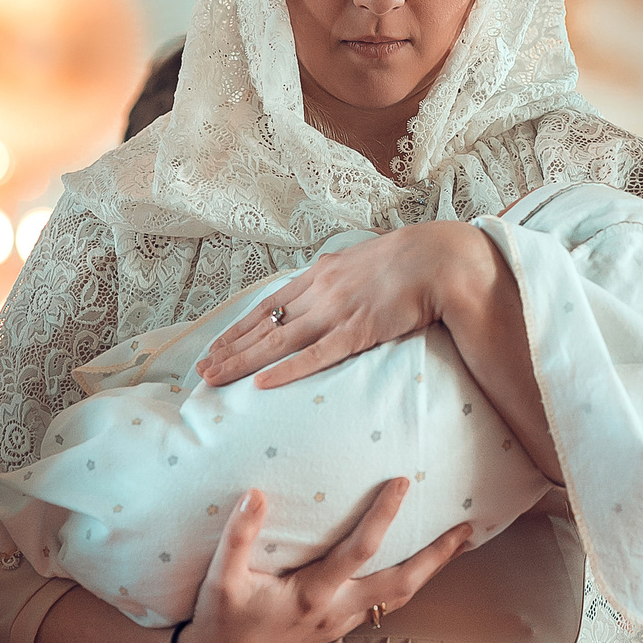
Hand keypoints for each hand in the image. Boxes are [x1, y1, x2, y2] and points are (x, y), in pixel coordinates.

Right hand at [174, 478, 472, 642]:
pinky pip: (384, 603)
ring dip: (431, 571)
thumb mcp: (222, 578)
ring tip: (457, 544)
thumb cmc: (221, 618)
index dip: (383, 515)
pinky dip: (408, 582)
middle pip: (401, 584)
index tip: (402, 482)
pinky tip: (418, 565)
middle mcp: (336, 611)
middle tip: (466, 528)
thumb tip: (256, 494)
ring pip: (398, 597)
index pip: (359, 550)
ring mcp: (341, 622)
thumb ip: (238, 536)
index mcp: (312, 595)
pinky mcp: (338, 626)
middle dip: (436, 557)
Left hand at [197, 222, 492, 389]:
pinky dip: (287, 370)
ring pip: (278, 341)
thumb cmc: (409, 263)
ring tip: (215, 378)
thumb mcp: (362, 264)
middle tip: (201, 371)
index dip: (238, 329)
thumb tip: (324, 292)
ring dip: (243, 361)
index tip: (215, 346)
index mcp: (320, 274)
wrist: (441, 259)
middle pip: (264, 325)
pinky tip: (263, 382)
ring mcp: (337, 311)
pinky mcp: (358, 331)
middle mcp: (320, 292)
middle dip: (230, 349)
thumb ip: (340, 280)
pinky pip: (316, 355)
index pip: (268, 305)